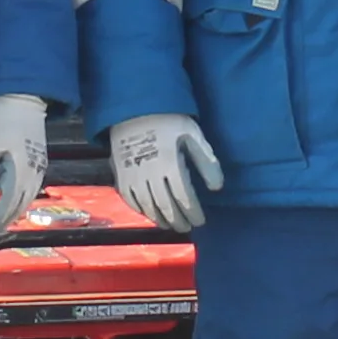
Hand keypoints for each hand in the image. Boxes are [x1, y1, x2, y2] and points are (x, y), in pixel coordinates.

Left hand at [0, 93, 47, 248]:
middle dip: (0, 221)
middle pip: (18, 207)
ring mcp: (39, 168)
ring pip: (26, 200)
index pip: (7, 206)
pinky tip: (5, 198)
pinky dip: (17, 200)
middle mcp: (34, 175)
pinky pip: (30, 189)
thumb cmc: (1, 120)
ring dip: (9, 212)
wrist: (23, 98)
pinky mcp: (39, 161)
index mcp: (20, 173)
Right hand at [108, 112, 221, 234]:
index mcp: (170, 164)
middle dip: (178, 220)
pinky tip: (149, 214)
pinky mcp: (120, 175)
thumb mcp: (192, 134)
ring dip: (160, 220)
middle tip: (187, 228)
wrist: (134, 110)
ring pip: (147, 207)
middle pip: (166, 206)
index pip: (184, 197)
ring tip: (170, 225)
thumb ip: (206, 161)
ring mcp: (132, 176)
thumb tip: (217, 188)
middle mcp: (150, 174)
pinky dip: (141, 211)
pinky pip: (129, 200)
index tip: (200, 221)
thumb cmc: (168, 121)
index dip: (193, 213)